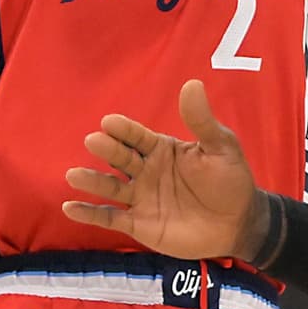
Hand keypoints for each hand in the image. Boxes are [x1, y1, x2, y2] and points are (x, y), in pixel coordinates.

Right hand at [63, 80, 265, 259]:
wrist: (237, 223)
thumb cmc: (229, 180)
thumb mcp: (220, 148)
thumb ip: (202, 121)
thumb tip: (192, 84)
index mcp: (162, 149)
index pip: (138, 136)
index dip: (124, 129)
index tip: (109, 122)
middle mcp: (146, 171)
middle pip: (121, 158)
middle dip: (107, 150)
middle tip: (93, 141)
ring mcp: (140, 198)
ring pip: (110, 187)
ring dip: (91, 181)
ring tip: (73, 175)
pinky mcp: (138, 224)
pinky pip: (110, 218)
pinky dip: (90, 214)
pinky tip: (70, 207)